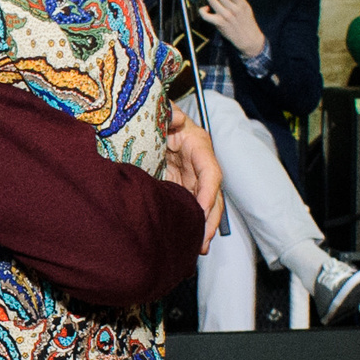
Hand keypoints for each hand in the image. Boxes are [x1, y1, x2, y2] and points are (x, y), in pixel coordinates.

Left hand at [163, 103, 224, 253]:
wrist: (147, 119)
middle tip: (202, 241)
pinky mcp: (179, 186)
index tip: (202, 210)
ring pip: (203, 206)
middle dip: (210, 219)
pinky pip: (188, 207)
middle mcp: (199, 164)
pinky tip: (184, 240)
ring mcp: (190, 177)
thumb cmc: (158, 112)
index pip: (211, 173)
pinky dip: (188, 223)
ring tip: (197, 248)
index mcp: (198, 145)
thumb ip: (169, 113)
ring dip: (202, 227)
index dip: (209, 193)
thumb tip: (173, 117)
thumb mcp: (163, 111)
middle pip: (212, 195)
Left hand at [199, 0, 266, 58]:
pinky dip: (203, 10)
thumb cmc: (248, 23)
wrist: (249, 39)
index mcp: (241, 4)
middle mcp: (233, 9)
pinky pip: (206, 15)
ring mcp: (225, 16)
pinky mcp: (218, 23)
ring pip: (212, 1)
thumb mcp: (247, 8)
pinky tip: (205, 8)